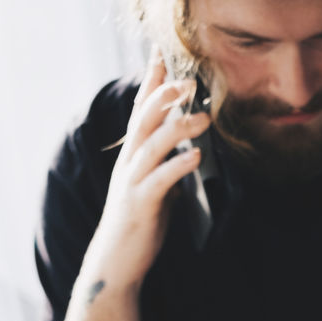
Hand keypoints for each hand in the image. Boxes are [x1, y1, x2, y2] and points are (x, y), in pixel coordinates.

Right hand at [88, 45, 210, 288]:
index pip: (139, 112)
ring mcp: (131, 183)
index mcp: (131, 157)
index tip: (161, 56)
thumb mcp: (154, 187)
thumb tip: (187, 149)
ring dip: (179, 128)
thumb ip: (165, 166)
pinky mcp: (140, 205)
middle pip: (143, 120)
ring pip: (152, 146)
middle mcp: (127, 164)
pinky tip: (197, 156)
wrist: (116, 262)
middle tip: (188, 81)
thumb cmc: (138, 225)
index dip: (149, 84)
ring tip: (204, 117)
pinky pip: (160, 180)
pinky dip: (178, 165)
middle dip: (163, 96)